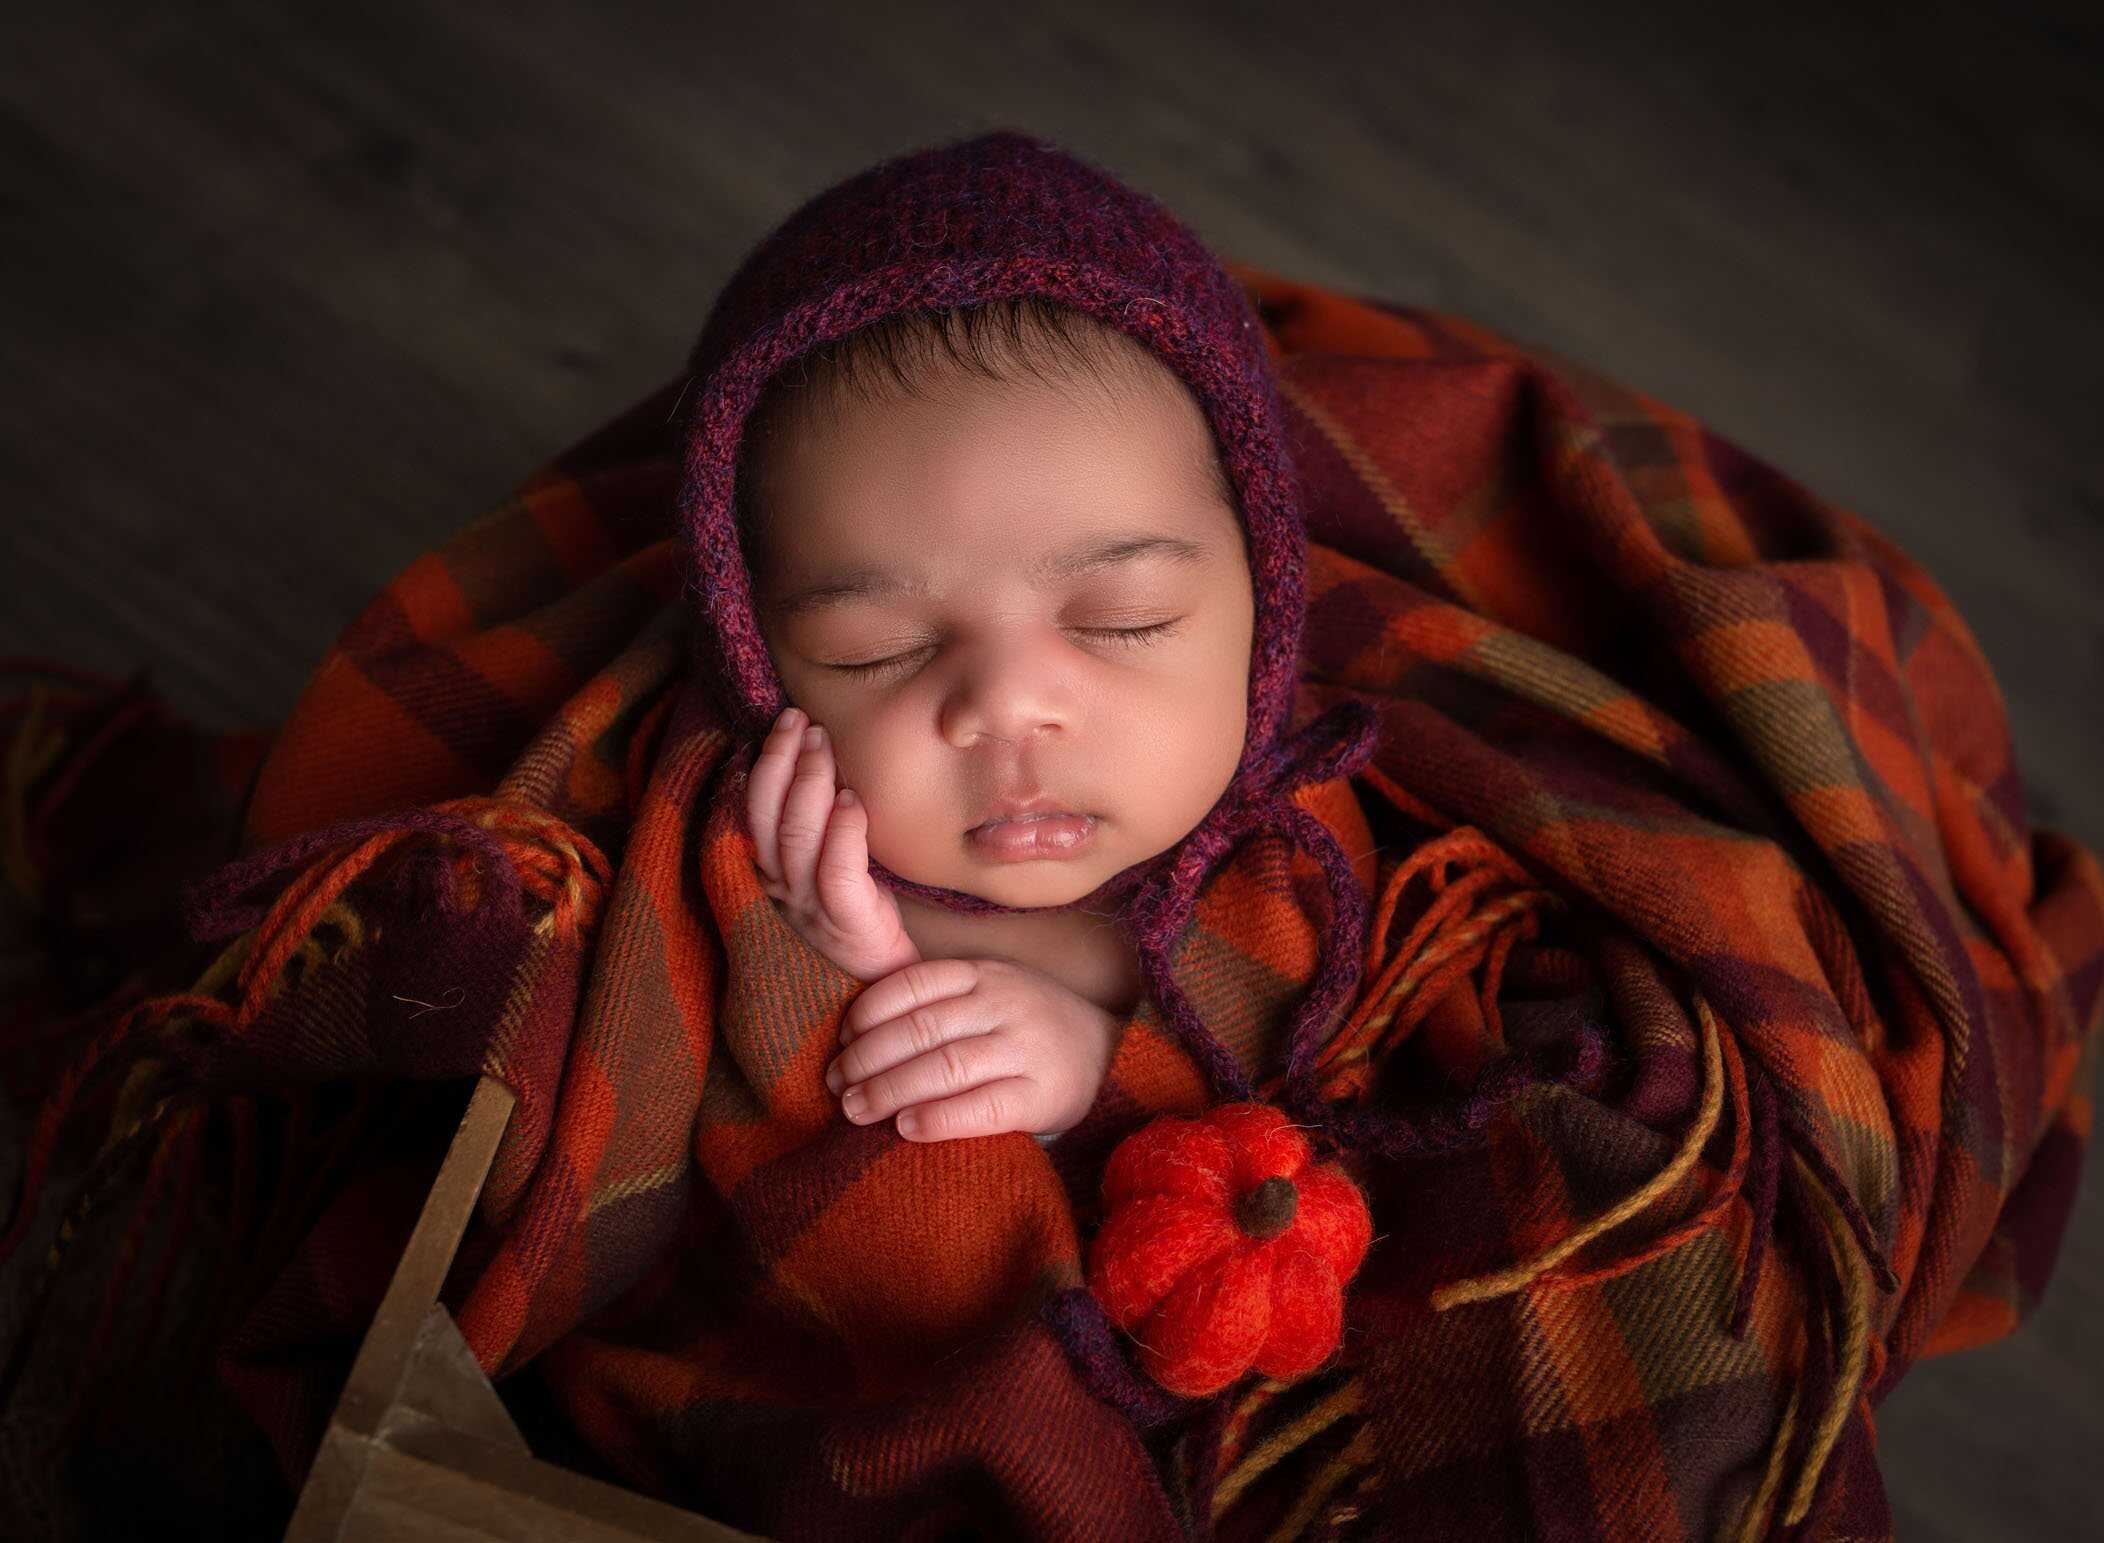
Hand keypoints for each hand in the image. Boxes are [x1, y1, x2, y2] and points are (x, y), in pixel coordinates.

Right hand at [746, 705, 921, 982]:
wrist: (889, 993)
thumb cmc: (859, 922)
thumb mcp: (827, 870)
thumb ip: (816, 829)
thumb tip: (822, 762)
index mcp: (770, 876)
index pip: (750, 813)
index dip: (764, 765)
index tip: (783, 722)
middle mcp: (780, 892)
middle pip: (764, 817)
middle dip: (780, 760)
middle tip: (800, 720)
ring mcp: (810, 909)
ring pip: (795, 838)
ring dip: (808, 782)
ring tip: (822, 743)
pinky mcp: (848, 925)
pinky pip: (836, 873)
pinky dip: (842, 831)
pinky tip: (852, 800)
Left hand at [823, 957, 1122, 1141]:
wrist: (1108, 1053)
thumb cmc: (1027, 1026)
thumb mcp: (989, 993)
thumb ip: (938, 1002)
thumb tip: (855, 1036)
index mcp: (983, 974)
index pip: (913, 985)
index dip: (867, 1013)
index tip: (842, 1041)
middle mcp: (1004, 1004)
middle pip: (921, 1029)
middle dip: (867, 1059)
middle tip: (836, 1084)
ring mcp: (1026, 1049)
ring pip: (945, 1067)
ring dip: (889, 1091)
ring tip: (855, 1110)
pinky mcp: (1042, 1095)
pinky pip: (983, 1109)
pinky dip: (938, 1119)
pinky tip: (906, 1129)